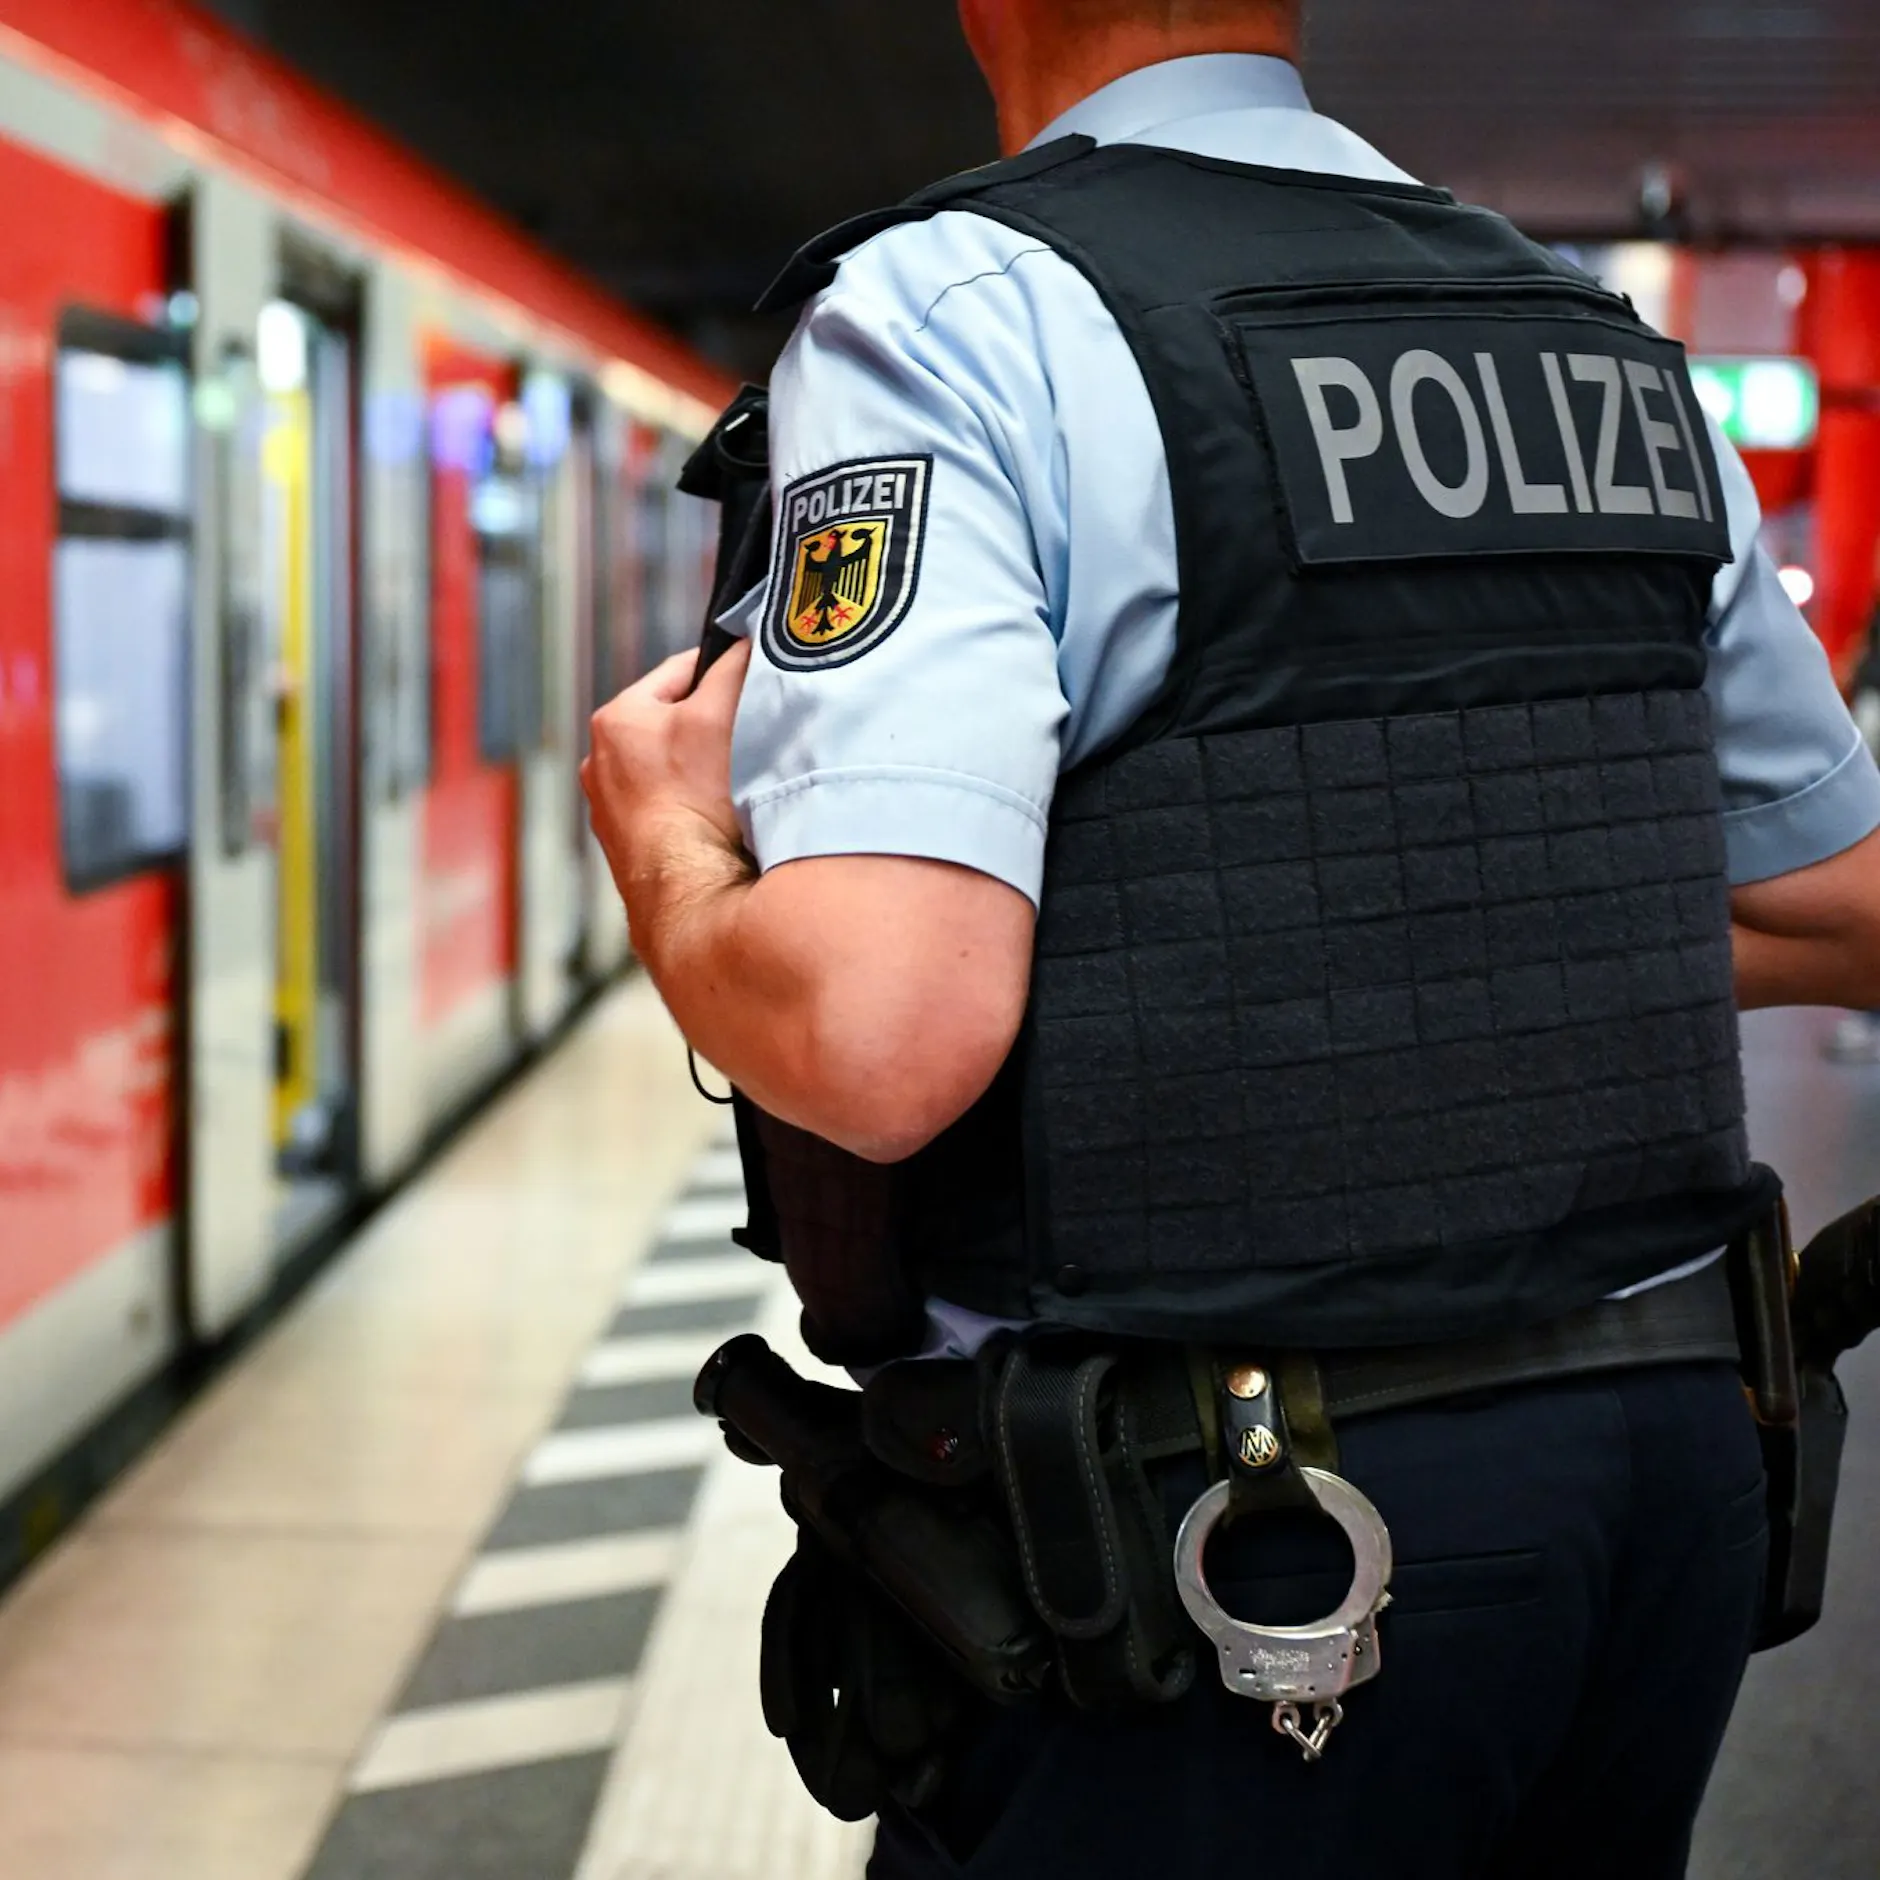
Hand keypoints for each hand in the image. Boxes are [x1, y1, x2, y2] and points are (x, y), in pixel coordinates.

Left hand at [582, 640, 753, 905]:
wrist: (688, 891)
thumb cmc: (697, 800)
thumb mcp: (720, 714)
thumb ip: (733, 668)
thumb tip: (745, 643)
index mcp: (615, 719)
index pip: (681, 671)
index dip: (723, 671)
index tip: (754, 682)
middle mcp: (600, 764)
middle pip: (675, 722)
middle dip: (711, 726)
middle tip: (750, 739)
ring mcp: (610, 811)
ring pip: (670, 770)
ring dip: (702, 771)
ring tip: (736, 786)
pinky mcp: (628, 849)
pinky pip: (668, 811)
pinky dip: (692, 809)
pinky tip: (717, 822)